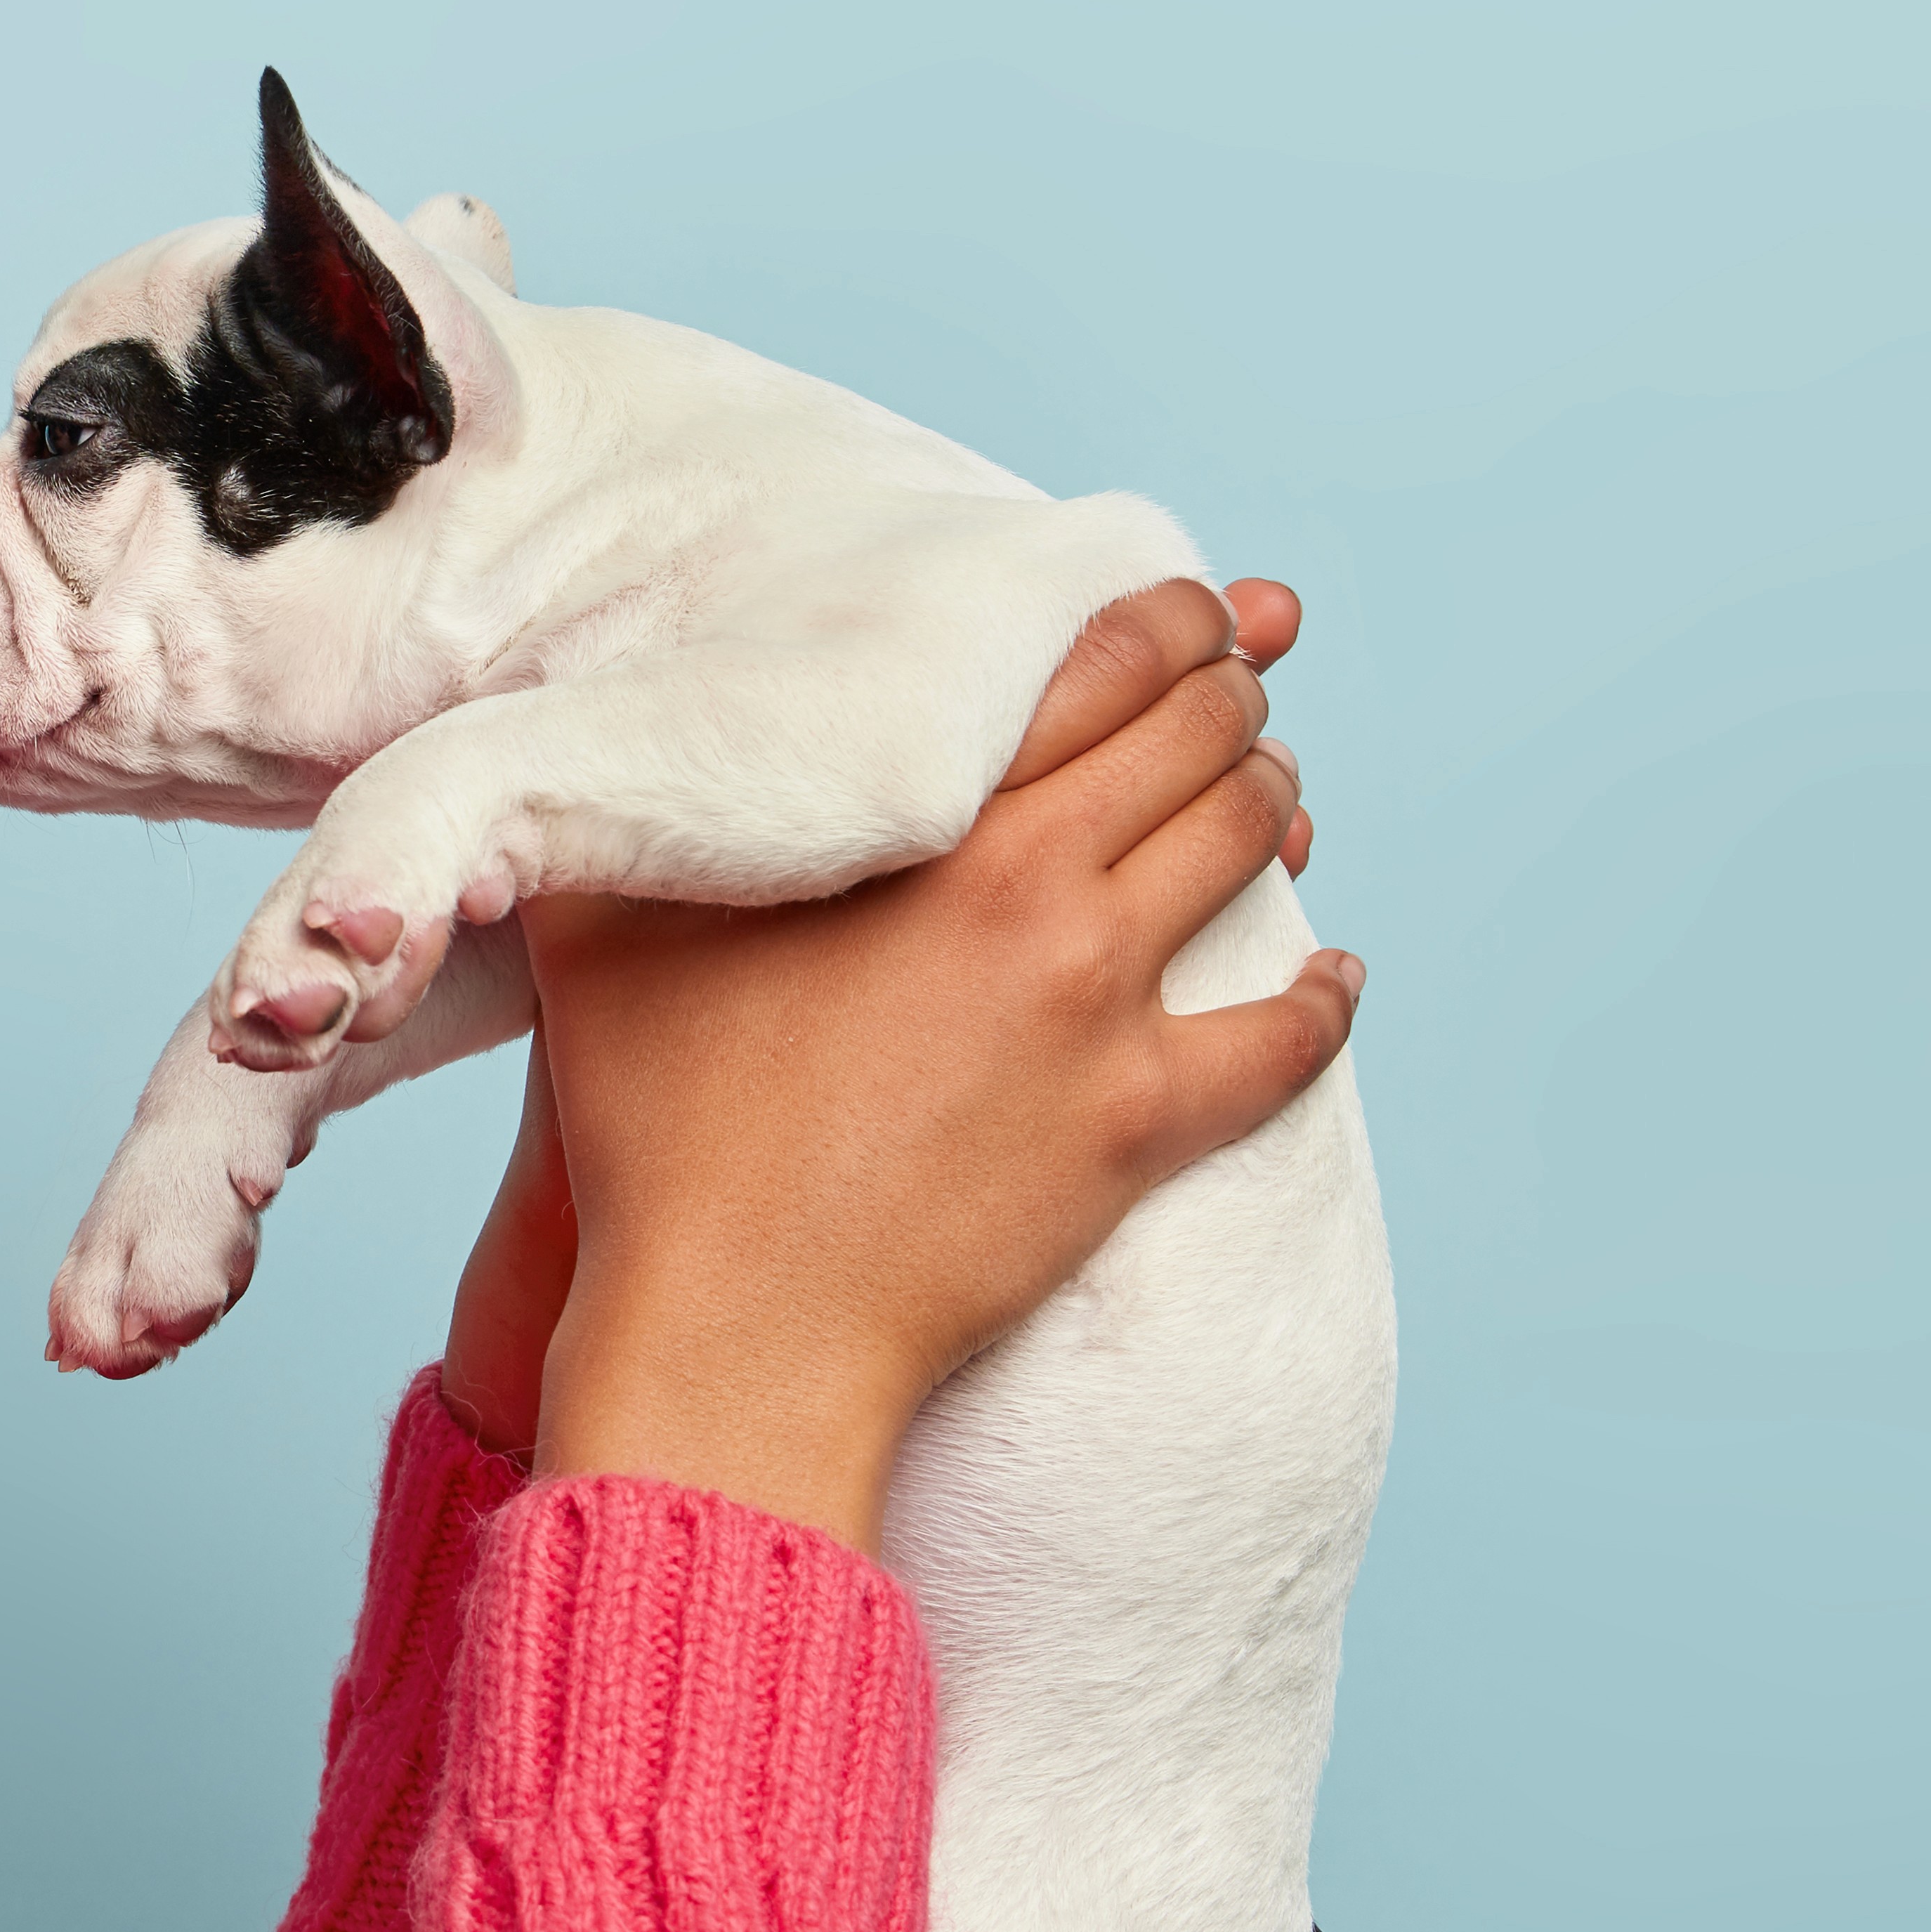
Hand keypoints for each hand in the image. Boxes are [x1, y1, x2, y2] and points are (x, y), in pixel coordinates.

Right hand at [446, 578, 1356, 1547]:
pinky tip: (1334, 978)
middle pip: (1196, 742)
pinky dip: (1324, 1000)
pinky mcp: (1140, 1128)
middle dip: (1232, 695)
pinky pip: (1284, 1044)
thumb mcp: (603, 934)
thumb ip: (620, 817)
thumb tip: (596, 741)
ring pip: (1244, 855)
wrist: (735, 1325)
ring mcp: (1103, 1012)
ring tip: (1271, 794)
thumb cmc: (653, 1133)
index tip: (1194, 607)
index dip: (1166, 619)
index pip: (1098, 667)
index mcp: (931, 825)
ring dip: (1272, 806)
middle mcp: (1040, 893)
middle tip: (1241, 680)